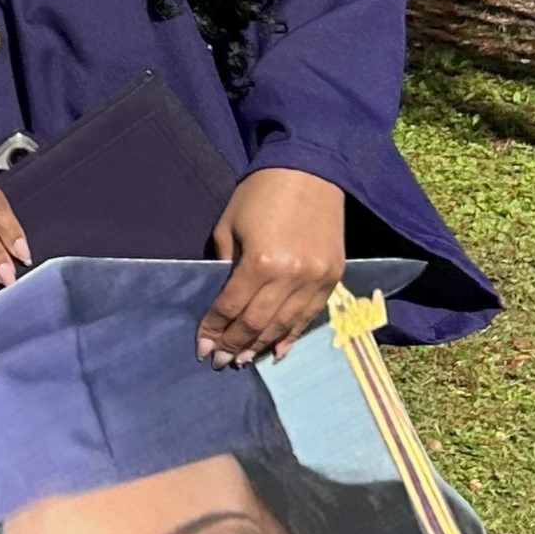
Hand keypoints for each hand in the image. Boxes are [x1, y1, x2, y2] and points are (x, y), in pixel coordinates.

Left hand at [199, 167, 347, 365]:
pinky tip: (277, 352)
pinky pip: (310, 316)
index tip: (201, 348)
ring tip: (242, 361)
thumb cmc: (259, 194)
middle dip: (234, 345)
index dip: (214, 330)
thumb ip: (224, 265)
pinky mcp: (333, 277)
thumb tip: (220, 302)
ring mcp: (317, 279)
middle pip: (257, 323)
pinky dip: (292, 335)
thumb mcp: (229, 226)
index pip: (231, 307)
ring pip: (285, 325)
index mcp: (261, 262)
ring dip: (261, 346)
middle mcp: (292, 276)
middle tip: (219, 362)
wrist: (310, 171)